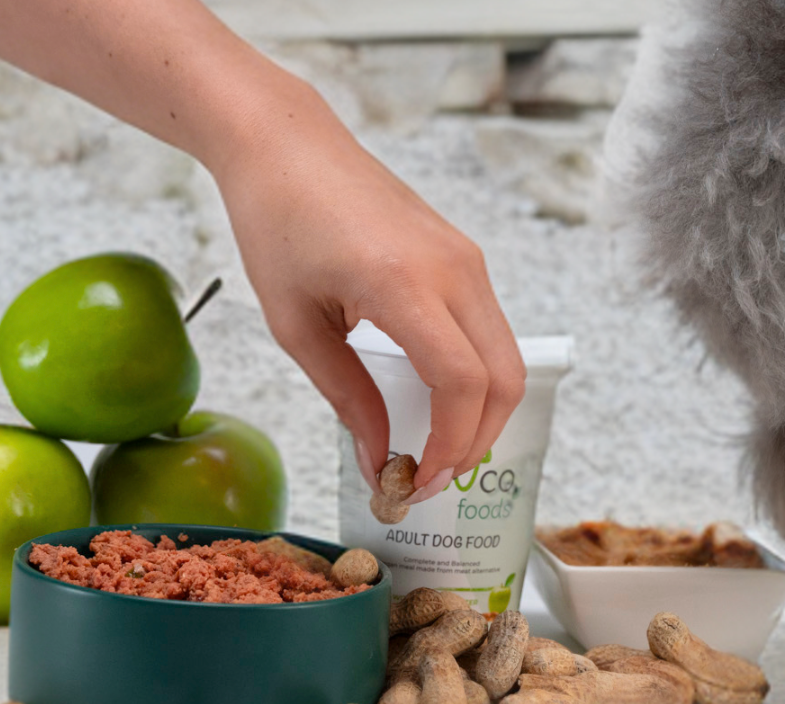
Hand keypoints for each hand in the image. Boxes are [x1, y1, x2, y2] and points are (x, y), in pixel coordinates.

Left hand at [210, 79, 525, 499]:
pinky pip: (490, 332)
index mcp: (403, 283)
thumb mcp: (296, 325)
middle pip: (505, 380)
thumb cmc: (277, 222)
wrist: (286, 143)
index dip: (450, 445)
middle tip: (431, 478)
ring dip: (481, 414)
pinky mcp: (465, 256)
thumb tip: (380, 460)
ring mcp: (467, 258)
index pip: (462, 384)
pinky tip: (434, 401)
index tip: (418, 481)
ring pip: (507, 358)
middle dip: (477, 442)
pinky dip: (475, 378)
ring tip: (433, 447)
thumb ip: (347, 397)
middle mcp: (452, 269)